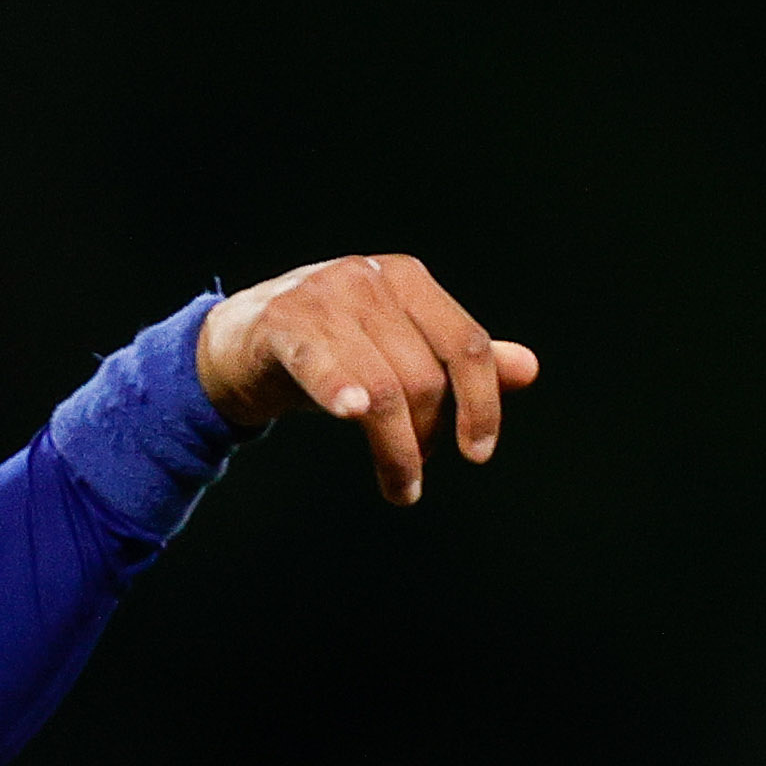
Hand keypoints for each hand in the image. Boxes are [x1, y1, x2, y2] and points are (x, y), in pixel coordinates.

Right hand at [195, 255, 537, 504]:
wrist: (237, 342)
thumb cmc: (326, 347)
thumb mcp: (394, 348)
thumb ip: (455, 359)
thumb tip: (529, 370)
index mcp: (408, 279)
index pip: (466, 344)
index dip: (481, 403)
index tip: (477, 453)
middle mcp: (369, 278)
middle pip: (423, 375)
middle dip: (425, 437)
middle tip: (413, 476)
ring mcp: (322, 296)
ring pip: (381, 385)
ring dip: (393, 449)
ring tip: (398, 487)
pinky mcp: (279, 322)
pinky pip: (320, 361)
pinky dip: (340, 387)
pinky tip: (352, 414)